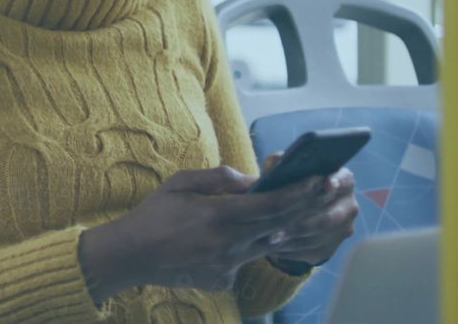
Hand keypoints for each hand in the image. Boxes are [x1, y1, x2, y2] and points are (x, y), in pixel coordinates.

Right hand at [79, 165, 331, 302]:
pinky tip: (250, 234)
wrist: (131, 256)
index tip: (319, 180)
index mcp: (218, 216)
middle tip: (326, 190)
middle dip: (305, 207)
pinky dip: (254, 245)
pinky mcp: (224, 279)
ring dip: (286, 226)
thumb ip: (217, 178)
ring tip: (301, 209)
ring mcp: (229, 265)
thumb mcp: (180, 183)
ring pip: (269, 243)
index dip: (298, 193)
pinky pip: (248, 259)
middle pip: (279, 225)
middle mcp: (229, 243)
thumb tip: (251, 179)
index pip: (270, 204)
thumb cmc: (153, 214)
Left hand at [262, 153, 358, 268]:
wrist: (292, 211)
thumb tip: (277, 162)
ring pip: (317, 236)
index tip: (324, 184)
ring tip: (270, 238)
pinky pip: (311, 251)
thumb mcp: (281, 169)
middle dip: (301, 221)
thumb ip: (281, 164)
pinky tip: (273, 247)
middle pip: (327, 215)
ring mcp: (342, 229)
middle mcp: (348, 204)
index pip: (343, 180)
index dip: (333, 182)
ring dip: (293, 238)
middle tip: (279, 226)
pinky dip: (291, 250)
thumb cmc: (285, 184)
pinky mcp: (330, 248)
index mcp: (342, 179)